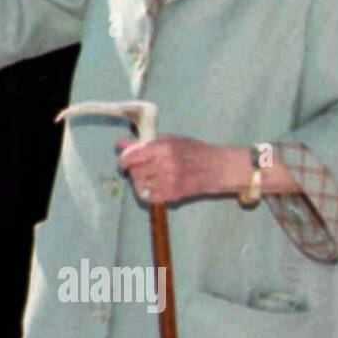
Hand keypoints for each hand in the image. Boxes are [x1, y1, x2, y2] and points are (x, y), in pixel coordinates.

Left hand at [115, 136, 246, 204]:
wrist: (217, 167)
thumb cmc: (193, 151)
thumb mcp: (169, 141)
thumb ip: (143, 143)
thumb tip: (119, 143)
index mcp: (164, 147)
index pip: (133, 156)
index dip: (124, 161)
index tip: (124, 163)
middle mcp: (166, 164)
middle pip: (136, 172)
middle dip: (133, 171)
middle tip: (138, 170)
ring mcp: (171, 180)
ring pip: (141, 185)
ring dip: (141, 182)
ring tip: (149, 177)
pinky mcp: (174, 194)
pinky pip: (150, 197)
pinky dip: (148, 193)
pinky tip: (155, 187)